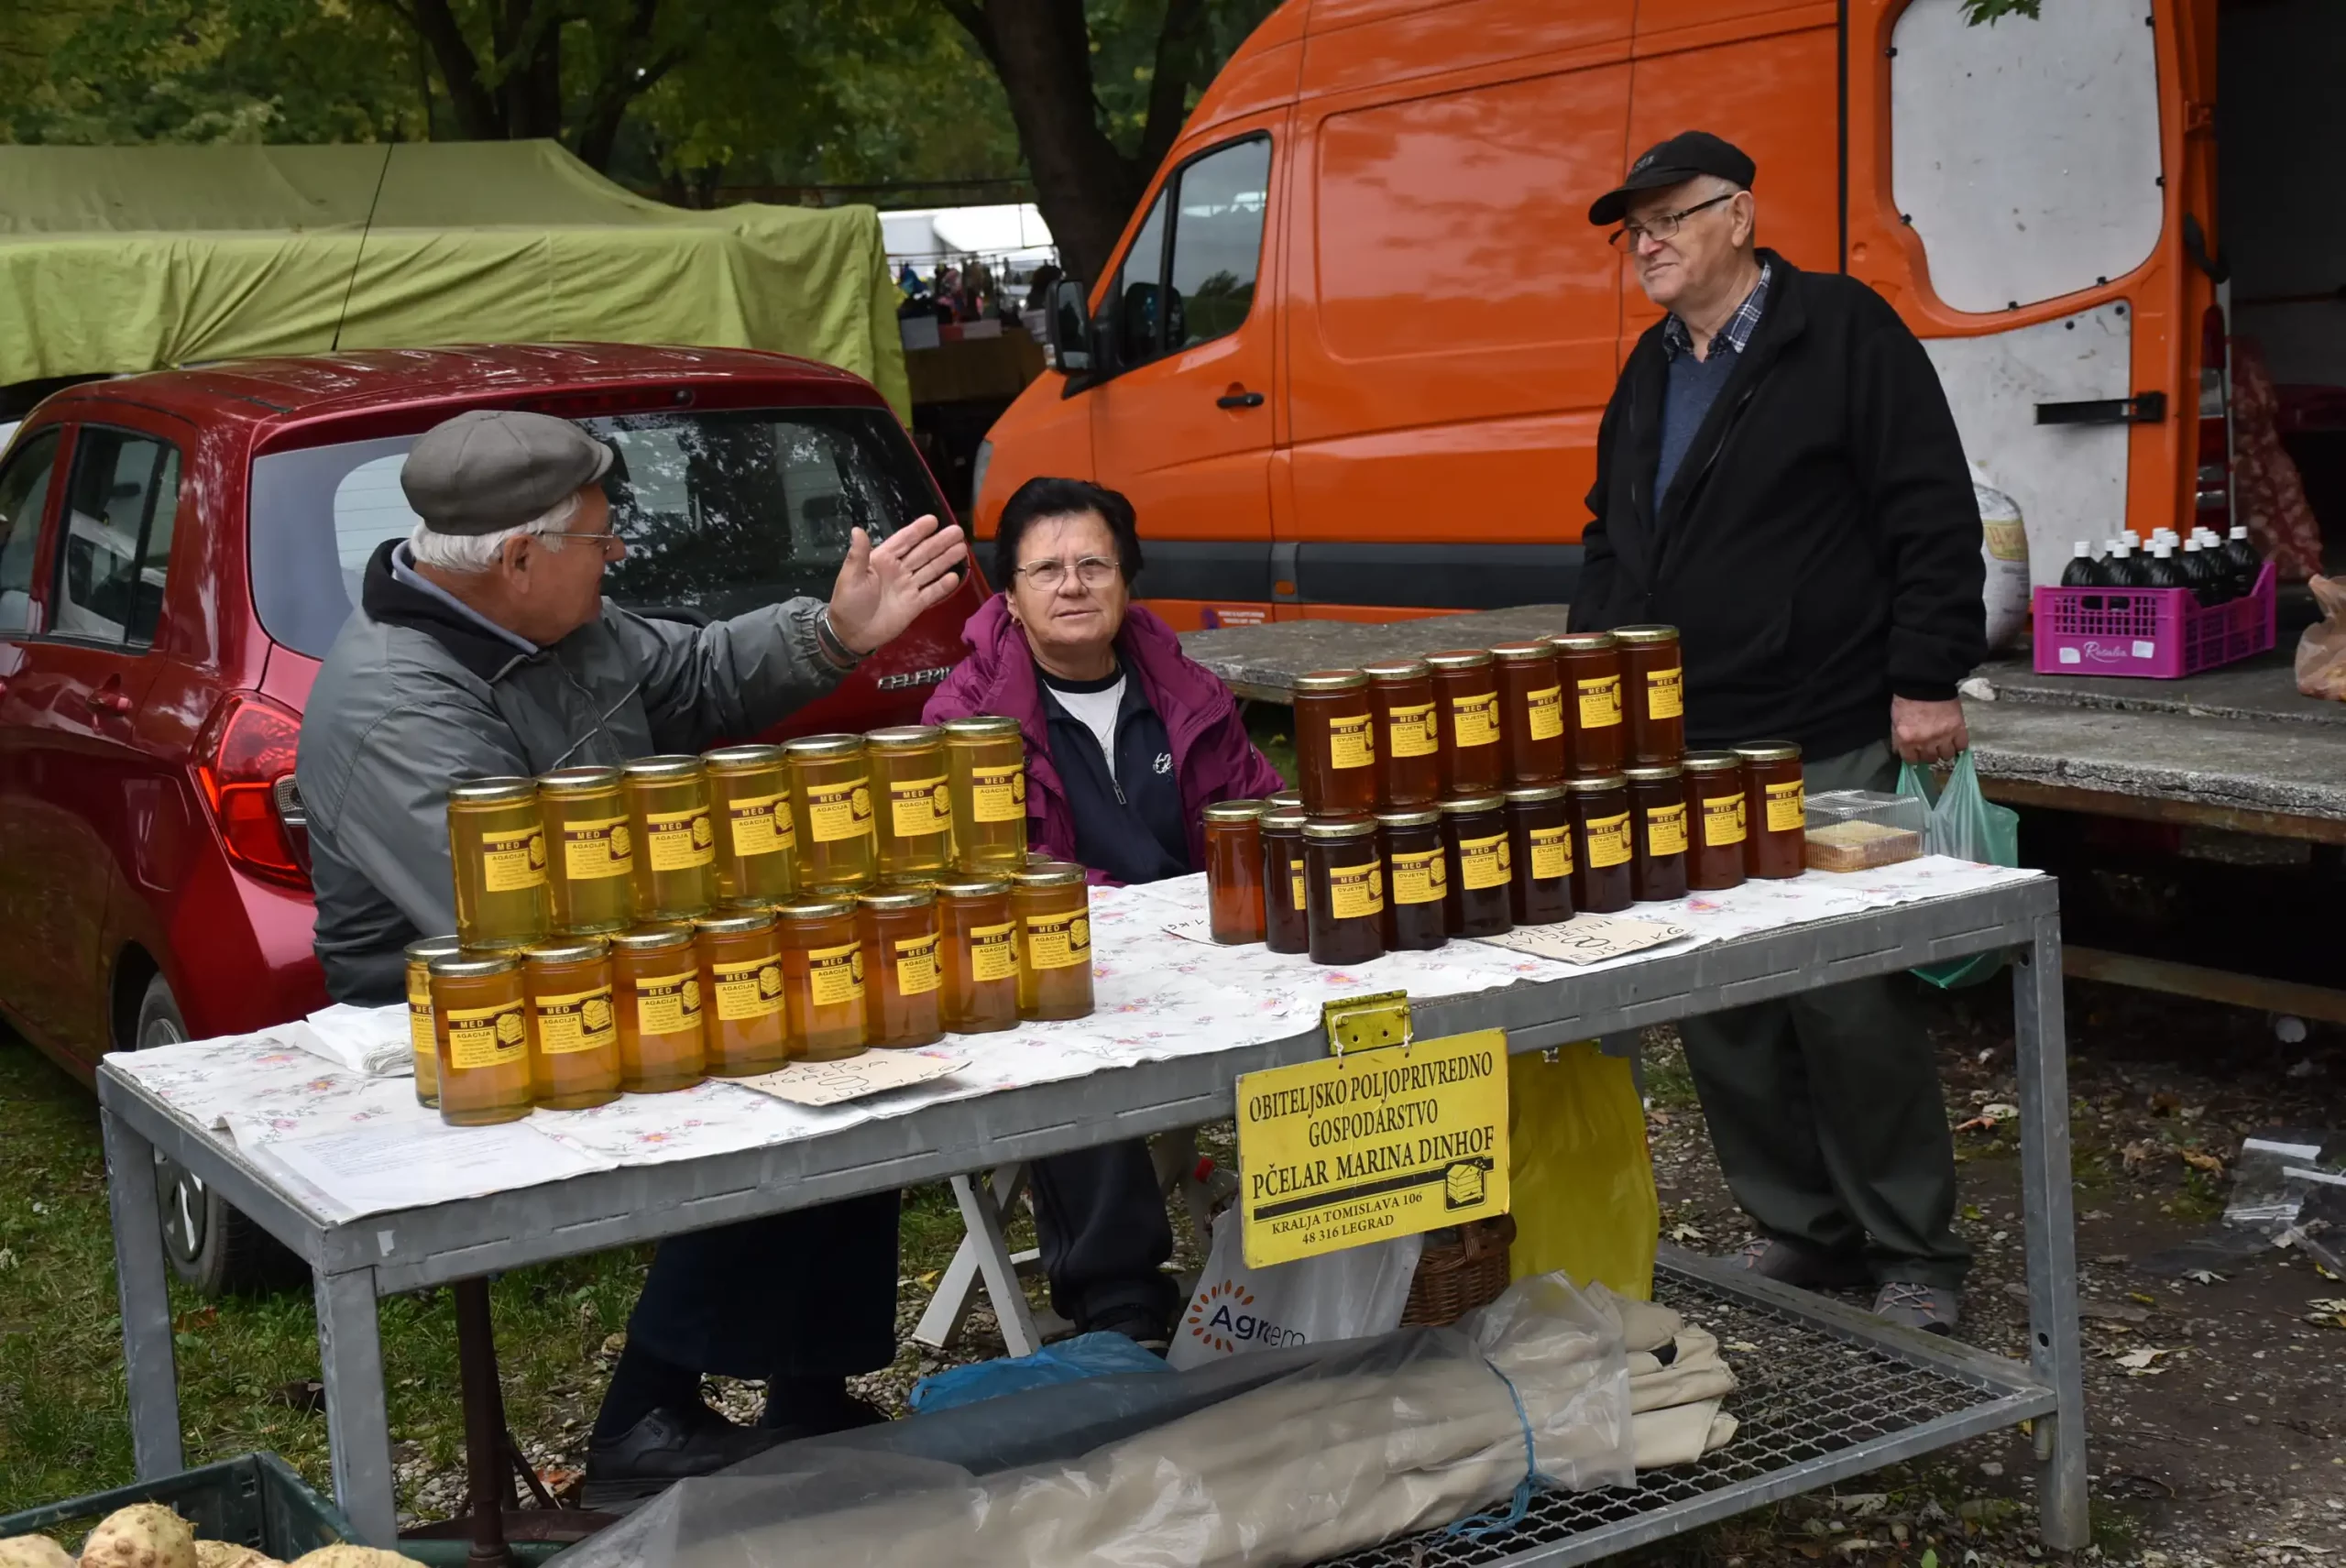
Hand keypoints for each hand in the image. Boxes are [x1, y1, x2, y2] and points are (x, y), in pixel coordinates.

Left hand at [826, 514, 968, 654]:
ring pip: (931, 569)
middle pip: (923, 553)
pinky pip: (932, 592)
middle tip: (958, 531)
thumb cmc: (849, 602)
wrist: (852, 634)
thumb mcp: (850, 577)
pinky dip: (943, 586)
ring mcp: (908, 587)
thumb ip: (858, 555)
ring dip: (946, 559)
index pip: (904, 541)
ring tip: (962, 548)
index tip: (933, 520)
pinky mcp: (915, 604)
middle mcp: (899, 570)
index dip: (918, 531)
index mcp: (883, 559)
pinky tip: (955, 576)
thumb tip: (857, 529)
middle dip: (940, 542)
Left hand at [1891, 695, 1968, 765]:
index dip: (1914, 757)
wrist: (1925, 682)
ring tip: (1943, 744)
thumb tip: (1901, 751)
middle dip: (1929, 754)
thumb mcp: (1895, 721)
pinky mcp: (1958, 728)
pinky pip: (1962, 746)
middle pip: (1930, 759)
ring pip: (1946, 756)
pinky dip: (1959, 745)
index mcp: (1907, 740)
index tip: (1917, 754)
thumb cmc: (1907, 700)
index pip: (1911, 760)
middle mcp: (1925, 742)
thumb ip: (1898, 739)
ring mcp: (1943, 736)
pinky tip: (1955, 741)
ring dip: (1944, 751)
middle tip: (1930, 747)